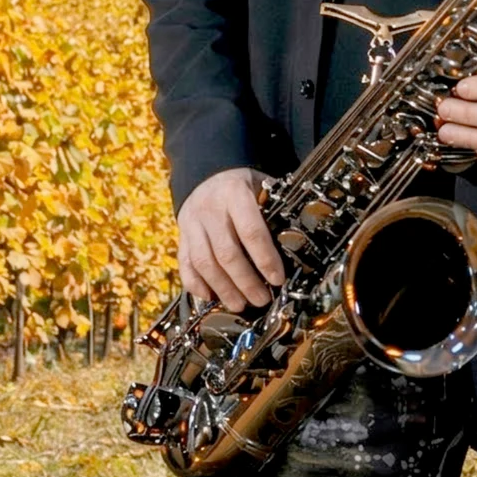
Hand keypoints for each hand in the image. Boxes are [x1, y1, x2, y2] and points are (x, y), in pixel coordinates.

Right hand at [177, 166, 285, 311]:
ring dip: (223, 288)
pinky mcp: (181, 235)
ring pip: (204, 262)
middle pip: (227, 253)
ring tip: (239, 305)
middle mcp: (210, 209)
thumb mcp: (261, 185)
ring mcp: (192, 223)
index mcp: (234, 194)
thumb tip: (294, 241)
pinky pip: (185, 263)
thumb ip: (273, 209)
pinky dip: (195, 284)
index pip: (251, 231)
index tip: (277, 279)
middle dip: (245, 282)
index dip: (265, 258)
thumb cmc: (243, 184)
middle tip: (261, 300)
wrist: (206, 170)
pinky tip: (209, 298)